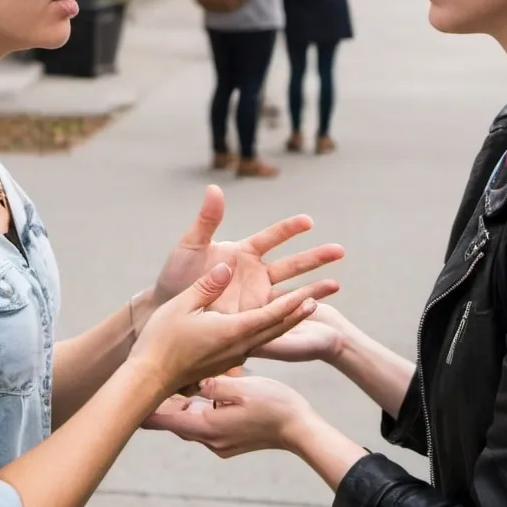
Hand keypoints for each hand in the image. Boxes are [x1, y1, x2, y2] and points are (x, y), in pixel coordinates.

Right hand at [129, 262, 338, 396]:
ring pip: (270, 334)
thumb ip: (208, 285)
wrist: (149, 378)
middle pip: (278, 326)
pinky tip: (275, 322)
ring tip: (309, 305)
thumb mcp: (183, 305)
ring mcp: (233, 353)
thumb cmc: (162, 340)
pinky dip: (273, 327)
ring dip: (292, 319)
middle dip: (302, 309)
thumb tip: (229, 266)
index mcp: (232, 331)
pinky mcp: (226, 357)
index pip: (271, 316)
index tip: (313, 294)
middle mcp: (239, 345)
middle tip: (324, 294)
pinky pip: (257, 341)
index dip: (294, 304)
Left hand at [143, 375, 313, 456]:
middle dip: (164, 405)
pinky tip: (202, 394)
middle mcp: (210, 439)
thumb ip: (214, 385)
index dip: (147, 412)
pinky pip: (205, 424)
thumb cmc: (273, 404)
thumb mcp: (242, 387)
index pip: (166, 420)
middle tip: (148, 386)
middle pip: (176, 421)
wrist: (299, 429)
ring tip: (172, 386)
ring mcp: (221, 443)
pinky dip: (198, 410)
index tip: (128, 403)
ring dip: (182, 406)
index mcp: (207, 426)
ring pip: (191, 422)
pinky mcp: (230, 441)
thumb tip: (195, 382)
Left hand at [150, 186, 344, 322]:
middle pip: (291, 263)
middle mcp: (254, 274)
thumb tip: (214, 188)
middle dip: (315, 257)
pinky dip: (296, 312)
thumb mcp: (191, 245)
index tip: (309, 221)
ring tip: (338, 284)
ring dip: (314, 287)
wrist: (166, 309)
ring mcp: (255, 297)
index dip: (289, 229)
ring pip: (291, 290)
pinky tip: (315, 310)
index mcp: (243, 252)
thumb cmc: (176, 275)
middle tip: (340, 251)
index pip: (272, 237)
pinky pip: (277, 315)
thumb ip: (207, 220)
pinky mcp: (252, 318)